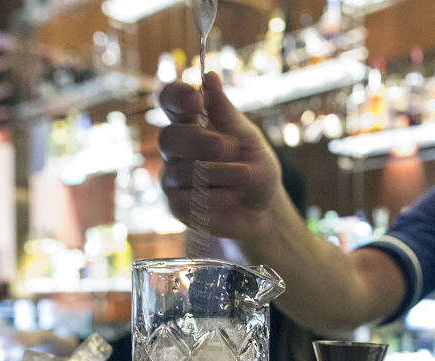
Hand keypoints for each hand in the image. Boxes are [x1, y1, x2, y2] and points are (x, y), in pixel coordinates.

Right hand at [158, 71, 282, 238]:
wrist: (265, 209)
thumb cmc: (255, 169)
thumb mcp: (249, 138)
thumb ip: (227, 113)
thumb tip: (210, 76)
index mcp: (192, 122)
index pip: (169, 100)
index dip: (176, 97)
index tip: (196, 99)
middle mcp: (177, 147)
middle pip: (169, 137)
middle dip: (199, 142)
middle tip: (228, 147)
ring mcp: (173, 176)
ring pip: (182, 171)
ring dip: (221, 172)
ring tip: (246, 175)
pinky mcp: (176, 205)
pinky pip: (184, 199)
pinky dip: (213, 196)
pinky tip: (231, 196)